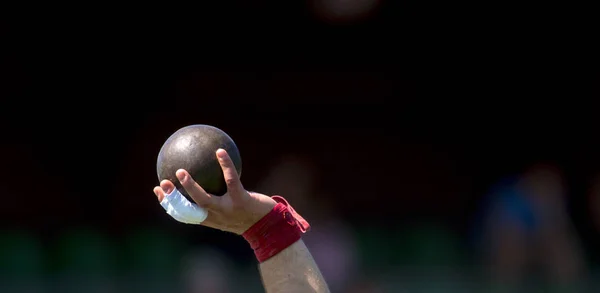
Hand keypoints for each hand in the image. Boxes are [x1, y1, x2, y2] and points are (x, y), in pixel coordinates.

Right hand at [153, 149, 276, 234]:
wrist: (270, 225)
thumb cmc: (247, 213)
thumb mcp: (230, 208)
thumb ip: (217, 197)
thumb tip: (207, 174)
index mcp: (209, 219)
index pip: (183, 214)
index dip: (168, 204)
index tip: (157, 191)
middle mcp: (215, 217)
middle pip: (188, 209)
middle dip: (173, 198)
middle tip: (163, 182)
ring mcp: (228, 210)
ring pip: (205, 199)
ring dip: (191, 186)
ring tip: (182, 171)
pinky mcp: (241, 201)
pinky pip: (231, 180)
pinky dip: (225, 165)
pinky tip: (220, 152)